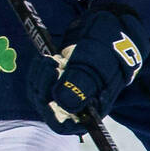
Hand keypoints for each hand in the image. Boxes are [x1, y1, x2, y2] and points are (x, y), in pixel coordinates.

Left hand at [28, 5, 149, 131]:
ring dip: (40, 76)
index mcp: (90, 109)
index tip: (47, 96)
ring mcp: (66, 91)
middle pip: (48, 108)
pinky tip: (47, 58)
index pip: (64, 124)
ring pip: (40, 94)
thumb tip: (63, 103)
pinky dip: (39, 70)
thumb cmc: (109, 46)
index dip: (51, 114)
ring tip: (51, 57)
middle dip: (44, 86)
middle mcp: (77, 104)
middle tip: (49, 62)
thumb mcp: (96, 63)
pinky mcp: (57, 79)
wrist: (111, 26)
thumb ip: (80, 84)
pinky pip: (38, 81)